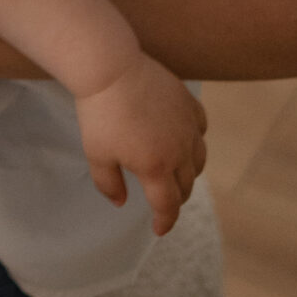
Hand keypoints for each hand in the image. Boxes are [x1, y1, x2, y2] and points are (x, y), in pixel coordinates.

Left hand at [76, 55, 207, 234]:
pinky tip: (184, 139)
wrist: (110, 67)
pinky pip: (200, 129)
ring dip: (189, 173)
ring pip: (199, 160)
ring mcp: (188, 126)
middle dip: (176, 199)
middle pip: (186, 185)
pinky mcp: (189, 103)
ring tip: (177, 174)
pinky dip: (195, 140)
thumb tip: (122, 203)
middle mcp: (179, 151)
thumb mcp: (96, 154)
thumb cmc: (99, 113)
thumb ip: (109, 184)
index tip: (158, 229)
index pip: (168, 206)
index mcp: (156, 168)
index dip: (164, 222)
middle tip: (164, 201)